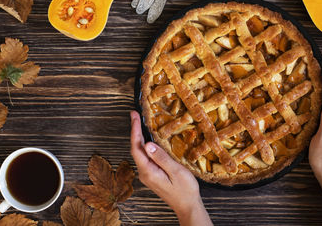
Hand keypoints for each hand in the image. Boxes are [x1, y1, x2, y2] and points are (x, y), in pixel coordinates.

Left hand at [129, 111, 211, 225]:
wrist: (187, 206)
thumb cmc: (185, 190)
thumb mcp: (176, 171)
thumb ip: (161, 157)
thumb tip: (148, 144)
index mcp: (148, 171)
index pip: (136, 148)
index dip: (134, 130)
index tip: (134, 117)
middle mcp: (144, 173)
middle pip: (136, 148)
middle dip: (135, 130)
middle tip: (135, 114)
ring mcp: (147, 174)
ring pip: (140, 152)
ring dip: (139, 137)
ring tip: (139, 122)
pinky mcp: (152, 174)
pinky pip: (145, 157)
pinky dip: (145, 145)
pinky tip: (148, 138)